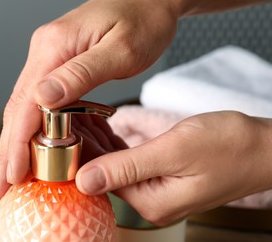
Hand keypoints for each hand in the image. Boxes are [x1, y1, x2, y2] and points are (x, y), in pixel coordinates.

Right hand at [0, 0, 179, 196]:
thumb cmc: (143, 19)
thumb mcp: (120, 49)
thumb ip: (81, 74)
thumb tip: (43, 98)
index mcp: (55, 46)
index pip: (27, 103)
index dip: (17, 142)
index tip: (12, 174)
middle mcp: (45, 50)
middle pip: (19, 106)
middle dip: (9, 148)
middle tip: (0, 183)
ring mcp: (50, 55)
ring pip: (27, 104)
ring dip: (18, 140)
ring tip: (12, 171)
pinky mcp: (60, 61)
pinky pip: (41, 98)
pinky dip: (34, 124)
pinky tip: (33, 143)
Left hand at [76, 111, 271, 225]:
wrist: (264, 147)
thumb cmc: (229, 146)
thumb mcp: (174, 151)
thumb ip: (127, 167)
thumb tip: (84, 180)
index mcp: (150, 201)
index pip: (98, 177)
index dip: (78, 151)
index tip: (63, 126)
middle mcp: (149, 200)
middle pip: (102, 171)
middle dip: (84, 142)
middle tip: (68, 113)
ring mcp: (155, 189)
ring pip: (113, 163)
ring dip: (97, 139)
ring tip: (80, 114)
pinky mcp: (161, 176)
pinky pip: (128, 159)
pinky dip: (114, 142)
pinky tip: (102, 124)